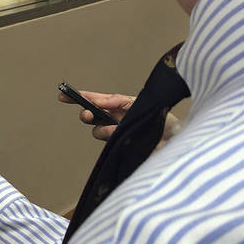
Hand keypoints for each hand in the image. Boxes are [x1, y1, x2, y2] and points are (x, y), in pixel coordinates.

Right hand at [58, 89, 181, 147]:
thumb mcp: (143, 105)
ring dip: (103, 129)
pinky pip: (108, 143)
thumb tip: (104, 101)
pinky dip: (110, 138)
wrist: (179, 143)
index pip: (99, 100)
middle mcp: (117, 120)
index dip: (82, 97)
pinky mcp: (122, 148)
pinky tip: (118, 136)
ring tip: (114, 130)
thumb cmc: (166, 120)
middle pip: (93, 115)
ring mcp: (119, 135)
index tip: (65, 95)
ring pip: (98, 131)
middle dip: (87, 113)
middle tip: (87, 115)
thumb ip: (122, 102)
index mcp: (123, 106)